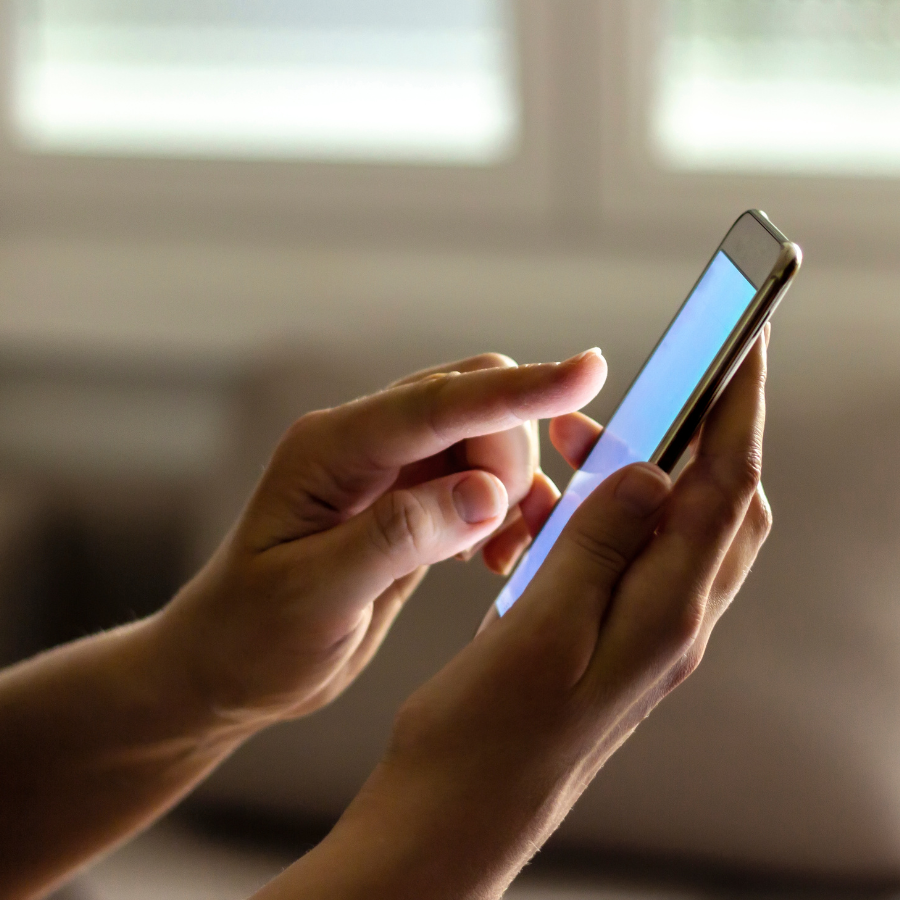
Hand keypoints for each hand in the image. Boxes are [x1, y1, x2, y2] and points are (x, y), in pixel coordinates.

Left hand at [158, 350, 606, 725]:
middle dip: (514, 453)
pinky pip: (478, 481)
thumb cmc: (254, 636)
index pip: (438, 403)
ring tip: (502, 556)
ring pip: (484, 441)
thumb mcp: (317, 596)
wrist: (228, 665)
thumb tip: (487, 494)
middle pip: (472, 404)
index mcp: (330, 450)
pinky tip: (491, 558)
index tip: (589, 372)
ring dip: (515, 486)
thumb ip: (400, 537)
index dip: (518, 391)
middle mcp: (362, 444)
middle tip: (514, 529)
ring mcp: (387, 470)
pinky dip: (504, 511)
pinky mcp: (407, 501)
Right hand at [296, 333, 771, 899]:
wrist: (459, 815)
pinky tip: (556, 506)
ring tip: (578, 443)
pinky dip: (608, 511)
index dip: (738, 405)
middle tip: (652, 383)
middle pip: (720, 504)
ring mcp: (647, 637)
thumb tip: (651, 472)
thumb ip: (598, 547)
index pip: (726, 487)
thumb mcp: (539, 631)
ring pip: (675, 527)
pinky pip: (634, 555)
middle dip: (697, 429)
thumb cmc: (486, 738)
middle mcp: (672, 626)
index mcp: (664, 618)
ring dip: (640, 470)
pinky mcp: (615, 640)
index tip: (743, 337)